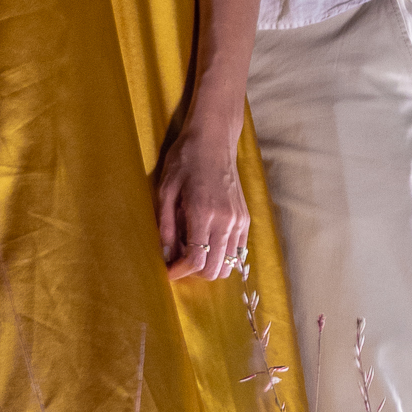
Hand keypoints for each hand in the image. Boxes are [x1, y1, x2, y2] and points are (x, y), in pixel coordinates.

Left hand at [154, 107, 249, 283]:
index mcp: (203, 213)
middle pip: (214, 269)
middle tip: (178, 260)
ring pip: (229, 265)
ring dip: (209, 266)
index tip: (168, 270)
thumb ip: (166, 225)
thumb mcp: (166, 189)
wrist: (214, 139)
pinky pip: (238, 251)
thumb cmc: (185, 159)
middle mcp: (226, 221)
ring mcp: (239, 220)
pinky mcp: (245, 218)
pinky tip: (208, 244)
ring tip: (193, 251)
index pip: (195, 261)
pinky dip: (223, 256)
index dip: (179, 272)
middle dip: (193, 272)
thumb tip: (166, 254)